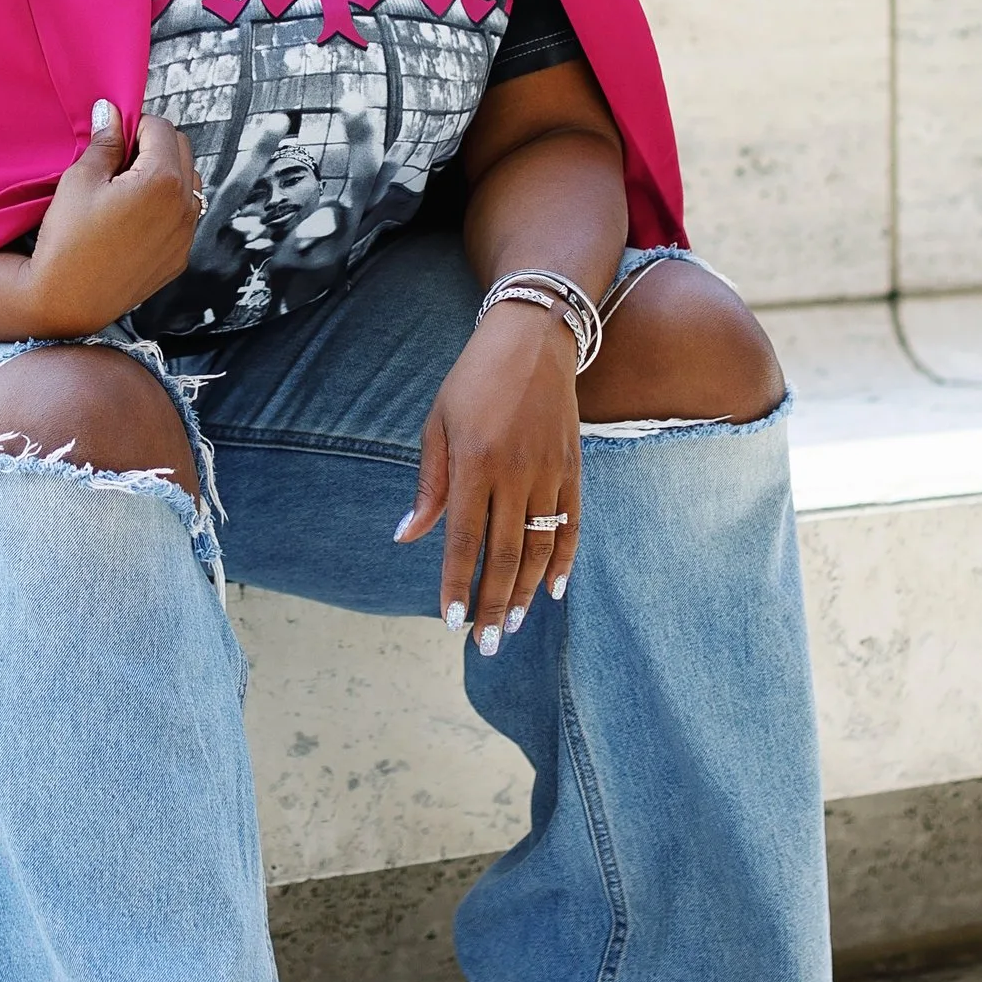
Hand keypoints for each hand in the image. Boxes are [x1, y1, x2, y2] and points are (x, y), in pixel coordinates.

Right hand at [23, 102, 200, 333]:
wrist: (67, 300)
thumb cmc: (67, 238)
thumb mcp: (81, 180)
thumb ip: (106, 142)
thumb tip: (111, 111)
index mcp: (163, 181)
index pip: (161, 129)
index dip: (135, 125)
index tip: (114, 137)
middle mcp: (185, 207)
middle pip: (183, 151)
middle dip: (154, 145)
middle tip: (119, 160)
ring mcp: (186, 236)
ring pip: (189, 184)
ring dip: (165, 175)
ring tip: (126, 190)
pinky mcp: (179, 258)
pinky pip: (184, 218)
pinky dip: (166, 207)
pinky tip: (133, 219)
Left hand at [396, 302, 581, 648]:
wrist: (532, 337)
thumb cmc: (473, 379)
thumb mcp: (437, 423)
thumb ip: (428, 485)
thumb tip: (407, 535)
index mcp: (473, 462)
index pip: (463, 540)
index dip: (457, 584)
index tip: (453, 621)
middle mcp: (514, 472)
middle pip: (505, 555)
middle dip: (495, 604)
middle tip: (488, 644)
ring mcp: (549, 471)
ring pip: (539, 547)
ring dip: (528, 592)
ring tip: (516, 624)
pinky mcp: (573, 467)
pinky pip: (572, 524)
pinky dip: (565, 560)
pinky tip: (556, 589)